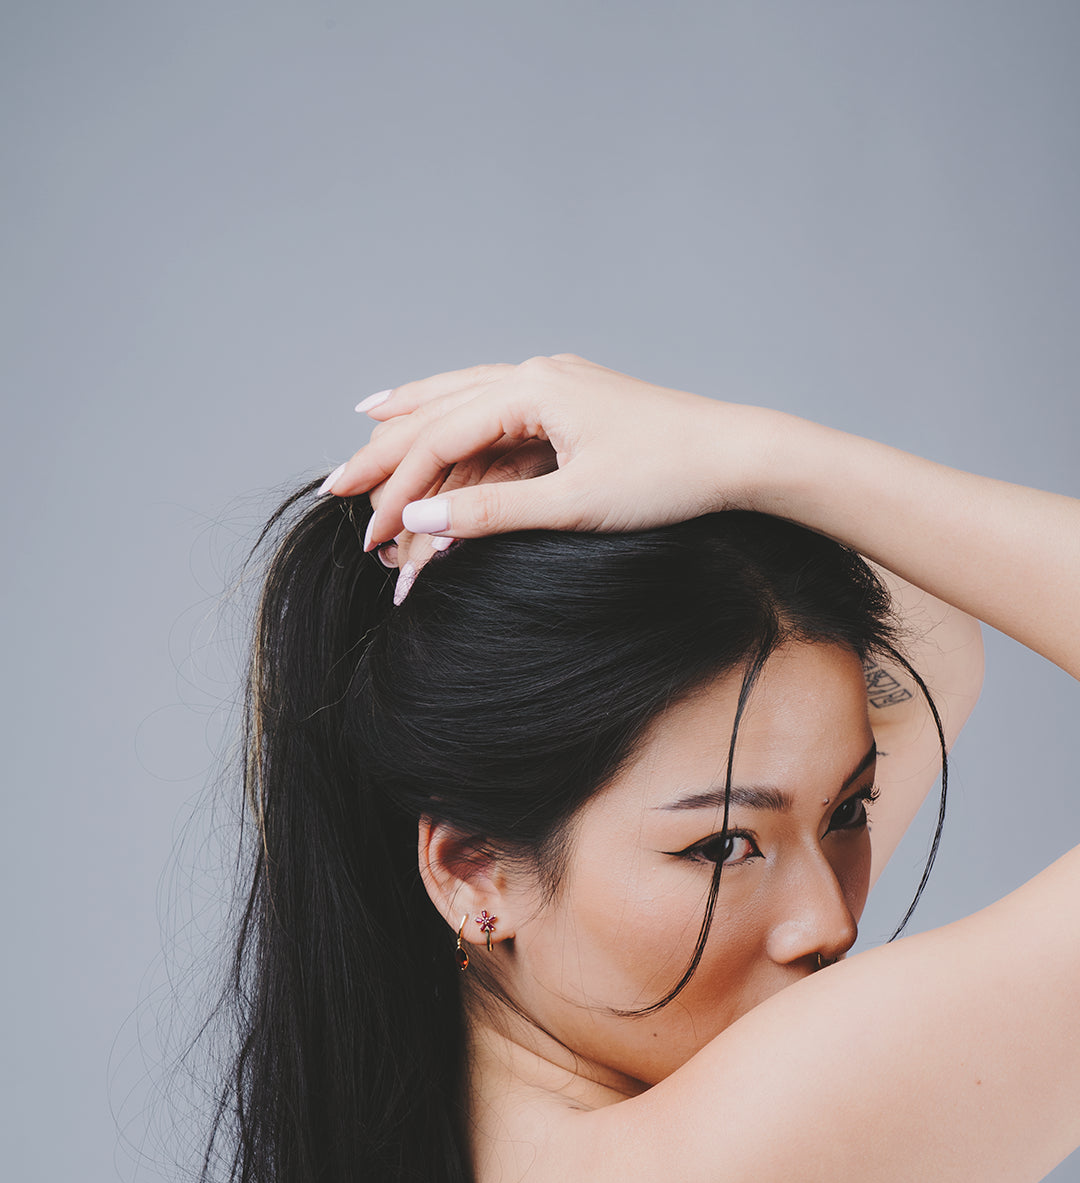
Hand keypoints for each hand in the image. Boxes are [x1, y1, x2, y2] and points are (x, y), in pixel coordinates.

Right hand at [325, 354, 778, 551]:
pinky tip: (443, 425)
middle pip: (441, 409)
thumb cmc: (668, 477)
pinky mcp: (572, 405)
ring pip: (466, 401)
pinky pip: (499, 413)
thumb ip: (493, 512)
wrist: (741, 456)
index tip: (369, 533)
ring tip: (367, 425)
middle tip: (335, 482)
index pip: (441, 439)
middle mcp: (535, 376)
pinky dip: (463, 427)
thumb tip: (421, 522)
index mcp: (531, 390)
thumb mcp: (574, 503)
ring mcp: (555, 386)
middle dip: (386, 450)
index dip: (398, 488)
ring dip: (417, 422)